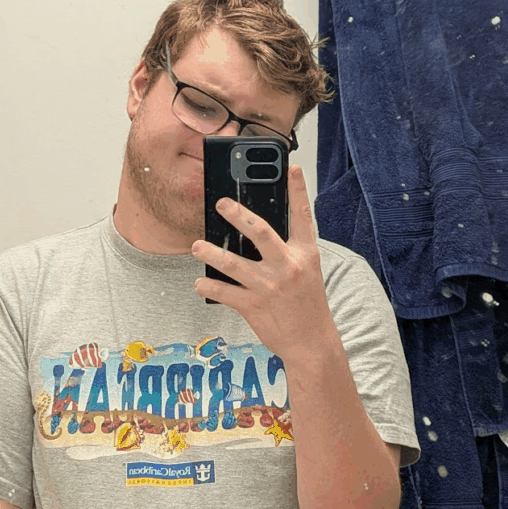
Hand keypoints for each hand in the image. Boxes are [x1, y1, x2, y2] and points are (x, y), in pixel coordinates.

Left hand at [191, 165, 335, 360]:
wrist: (311, 341)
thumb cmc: (306, 303)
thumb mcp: (305, 271)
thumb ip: (286, 250)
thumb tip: (255, 230)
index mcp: (304, 255)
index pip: (302, 217)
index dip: (297, 191)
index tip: (290, 168)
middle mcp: (288, 267)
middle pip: (260, 233)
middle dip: (238, 215)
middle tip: (221, 203)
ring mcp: (269, 287)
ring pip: (234, 264)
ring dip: (211, 253)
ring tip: (197, 245)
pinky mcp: (254, 307)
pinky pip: (224, 293)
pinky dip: (208, 286)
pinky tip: (198, 281)